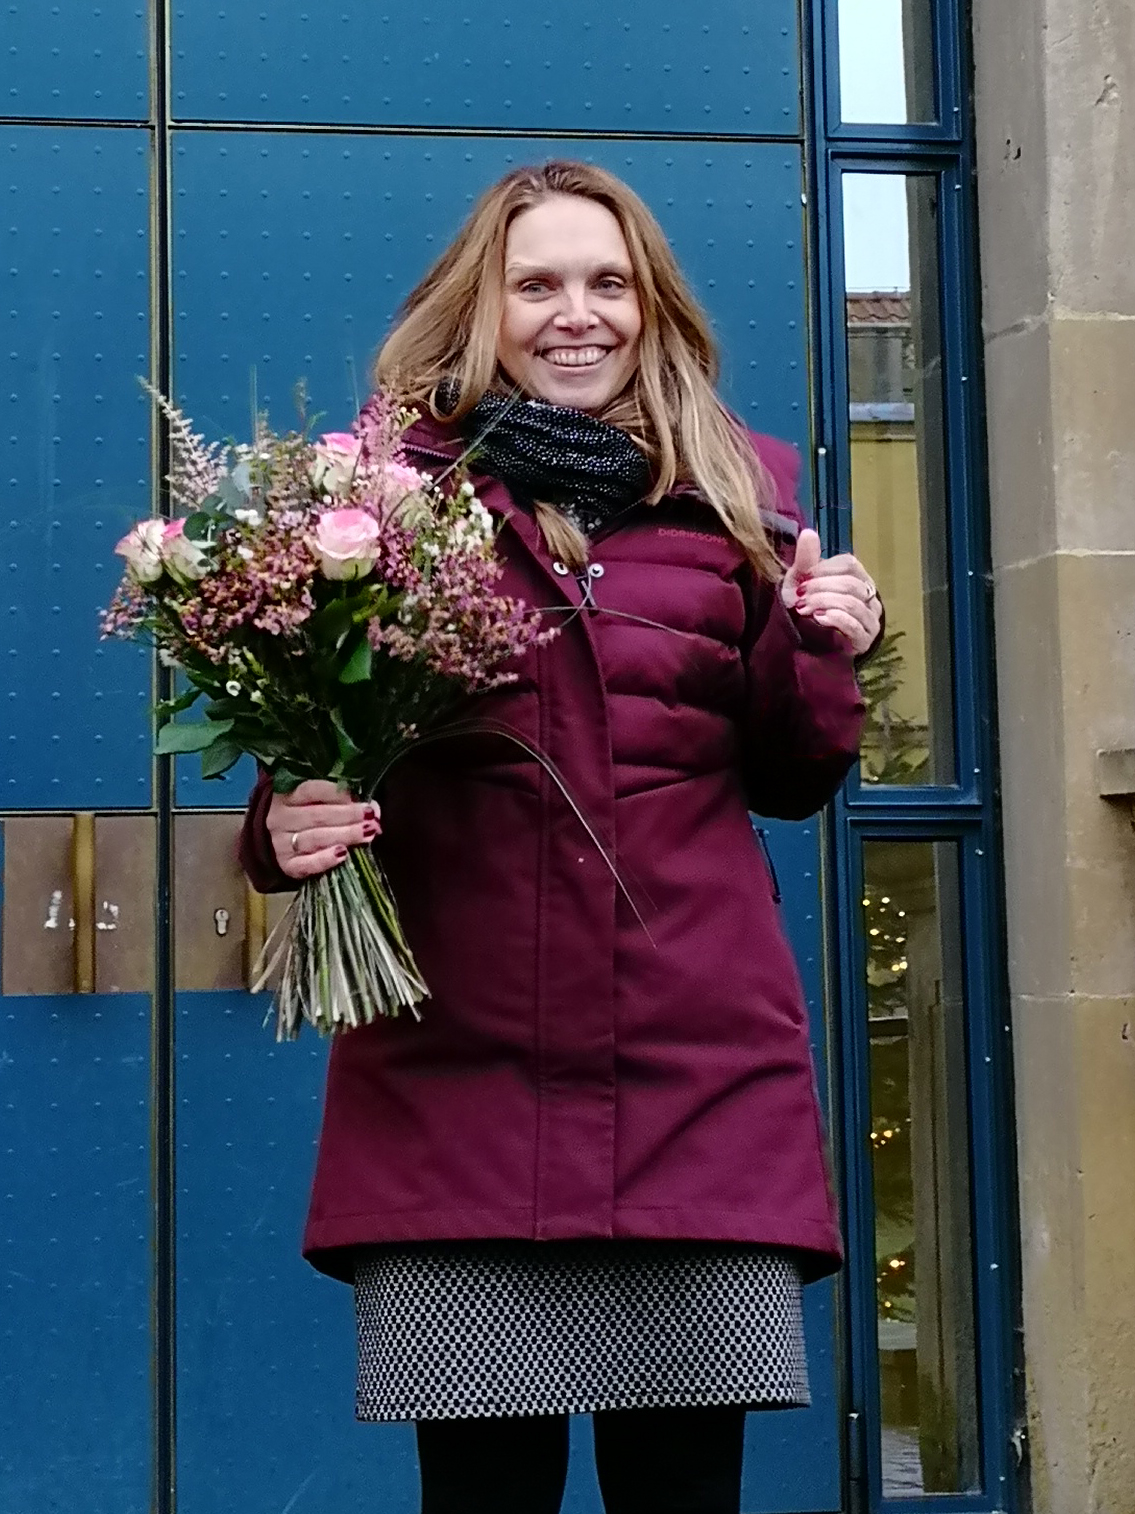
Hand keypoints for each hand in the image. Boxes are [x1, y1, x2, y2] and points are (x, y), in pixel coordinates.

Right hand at [266, 779, 380, 880]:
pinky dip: (325, 860)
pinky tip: (342, 855)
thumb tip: (373, 808)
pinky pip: (306, 864)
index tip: (360, 799)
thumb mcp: (318, 802)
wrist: (276, 844)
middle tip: (370, 818)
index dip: (338, 794)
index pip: (312, 790)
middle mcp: (281, 818)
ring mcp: (281, 843)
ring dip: (344, 835)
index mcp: (287, 796)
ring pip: (315, 838)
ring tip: (367, 834)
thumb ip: (344, 801)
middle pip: (317, 816)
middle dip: (348, 816)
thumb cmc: (305, 816)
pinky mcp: (287, 865)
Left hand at [781, 529, 881, 655]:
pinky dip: (835, 619)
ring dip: (824, 603)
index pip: (849, 565)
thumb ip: (806, 558)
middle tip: (799, 597)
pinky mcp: (864, 639)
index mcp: (857, 577)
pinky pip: (854, 625)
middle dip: (821, 589)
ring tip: (804, 608)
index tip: (802, 579)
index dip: (824, 571)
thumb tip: (808, 532)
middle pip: (851, 584)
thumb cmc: (806, 606)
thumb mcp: (801, 581)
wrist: (804, 641)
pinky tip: (819, 619)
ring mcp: (870, 618)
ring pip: (852, 603)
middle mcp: (869, 596)